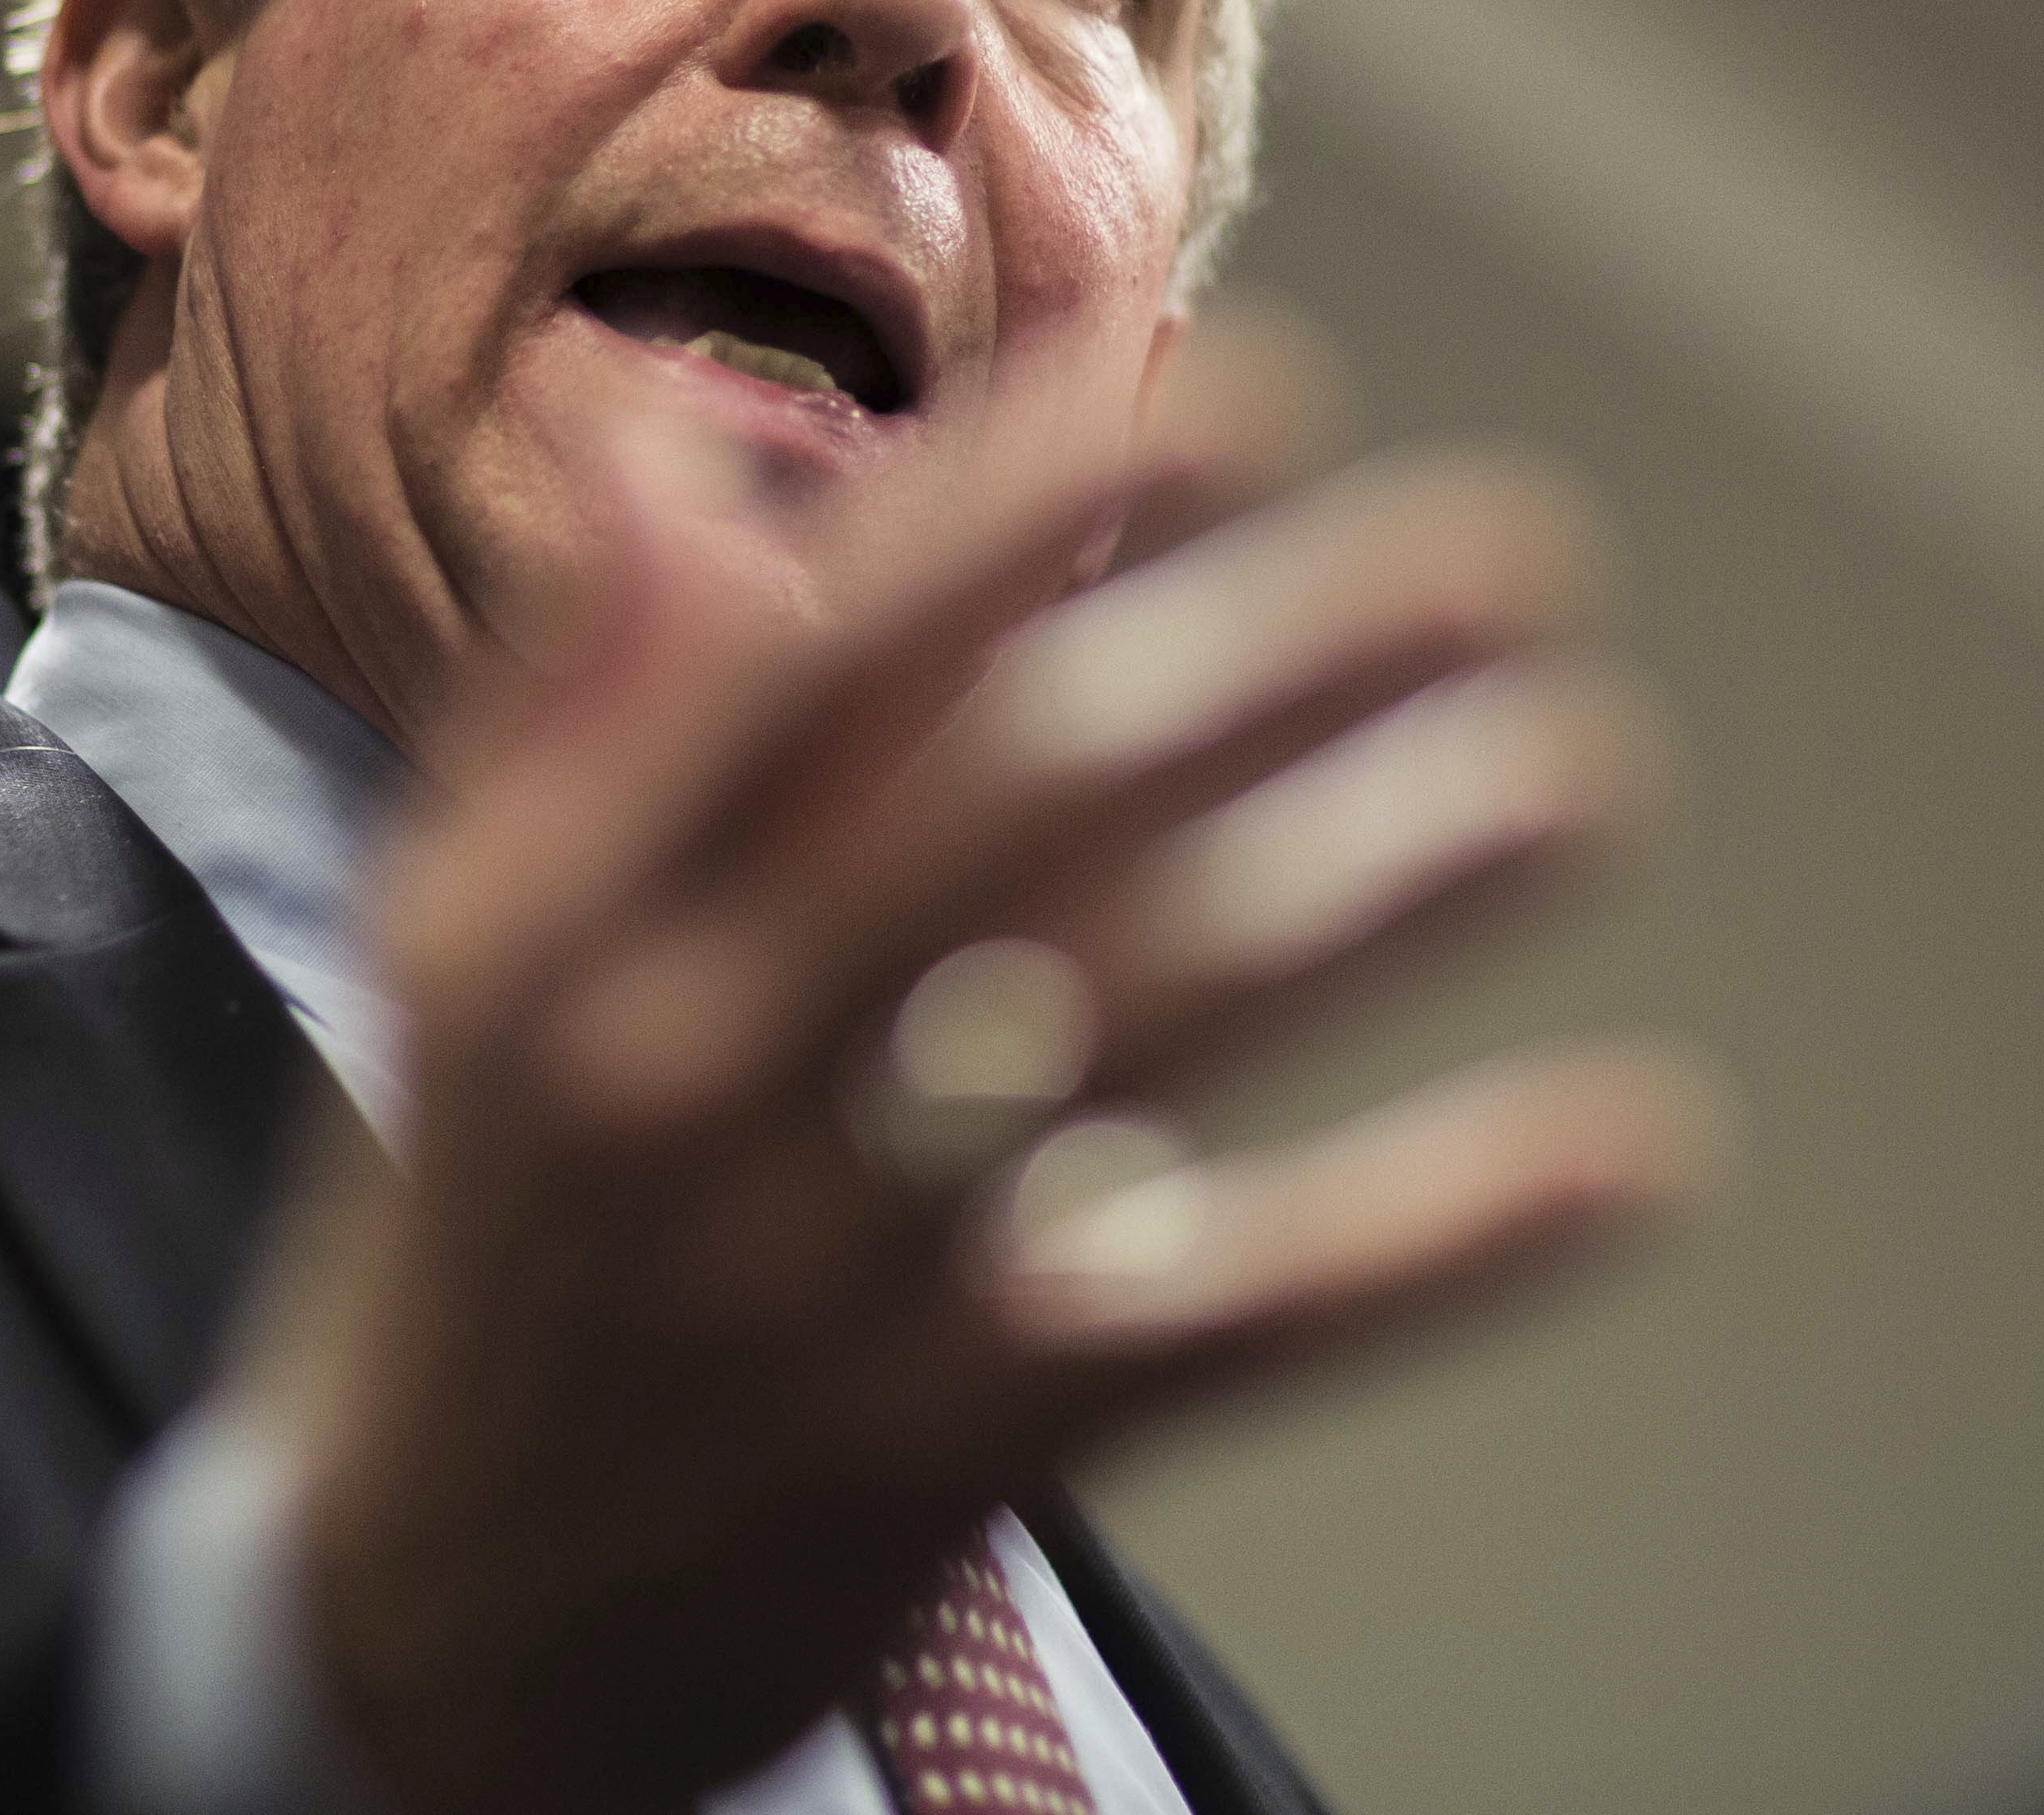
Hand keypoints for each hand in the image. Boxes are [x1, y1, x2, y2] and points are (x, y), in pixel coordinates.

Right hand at [223, 325, 1706, 1813]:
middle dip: (1280, 652)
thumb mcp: (457, 956)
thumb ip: (566, 702)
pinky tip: (1622, 1144)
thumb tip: (670, 458)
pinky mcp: (938, 1451)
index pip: (818, 659)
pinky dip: (1431, 1232)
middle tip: (1509, 554)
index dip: (1037, 508)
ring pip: (1145, 1027)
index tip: (1247, 399)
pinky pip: (1222, 1320)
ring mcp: (811, 1271)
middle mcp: (678, 1064)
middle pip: (1021, 803)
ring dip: (1386, 881)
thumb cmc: (483, 1236)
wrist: (421, 1643)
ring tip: (1582, 775)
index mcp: (564, 916)